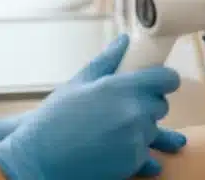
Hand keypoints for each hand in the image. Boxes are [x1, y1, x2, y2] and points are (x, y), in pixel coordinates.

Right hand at [0, 34, 184, 178]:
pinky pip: (147, 153)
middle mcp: (134, 112)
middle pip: (161, 105)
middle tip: (124, 107)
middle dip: (148, 104)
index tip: (160, 82)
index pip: (166, 79)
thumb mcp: (79, 82)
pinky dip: (137, 150)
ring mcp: (135, 139)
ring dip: (141, 128)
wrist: (38, 158)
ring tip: (113, 129)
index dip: (165, 79)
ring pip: (154, 129)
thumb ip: (108, 60)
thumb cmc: (54, 118)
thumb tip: (125, 40)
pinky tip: (119, 147)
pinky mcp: (132, 163)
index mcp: (122, 87)